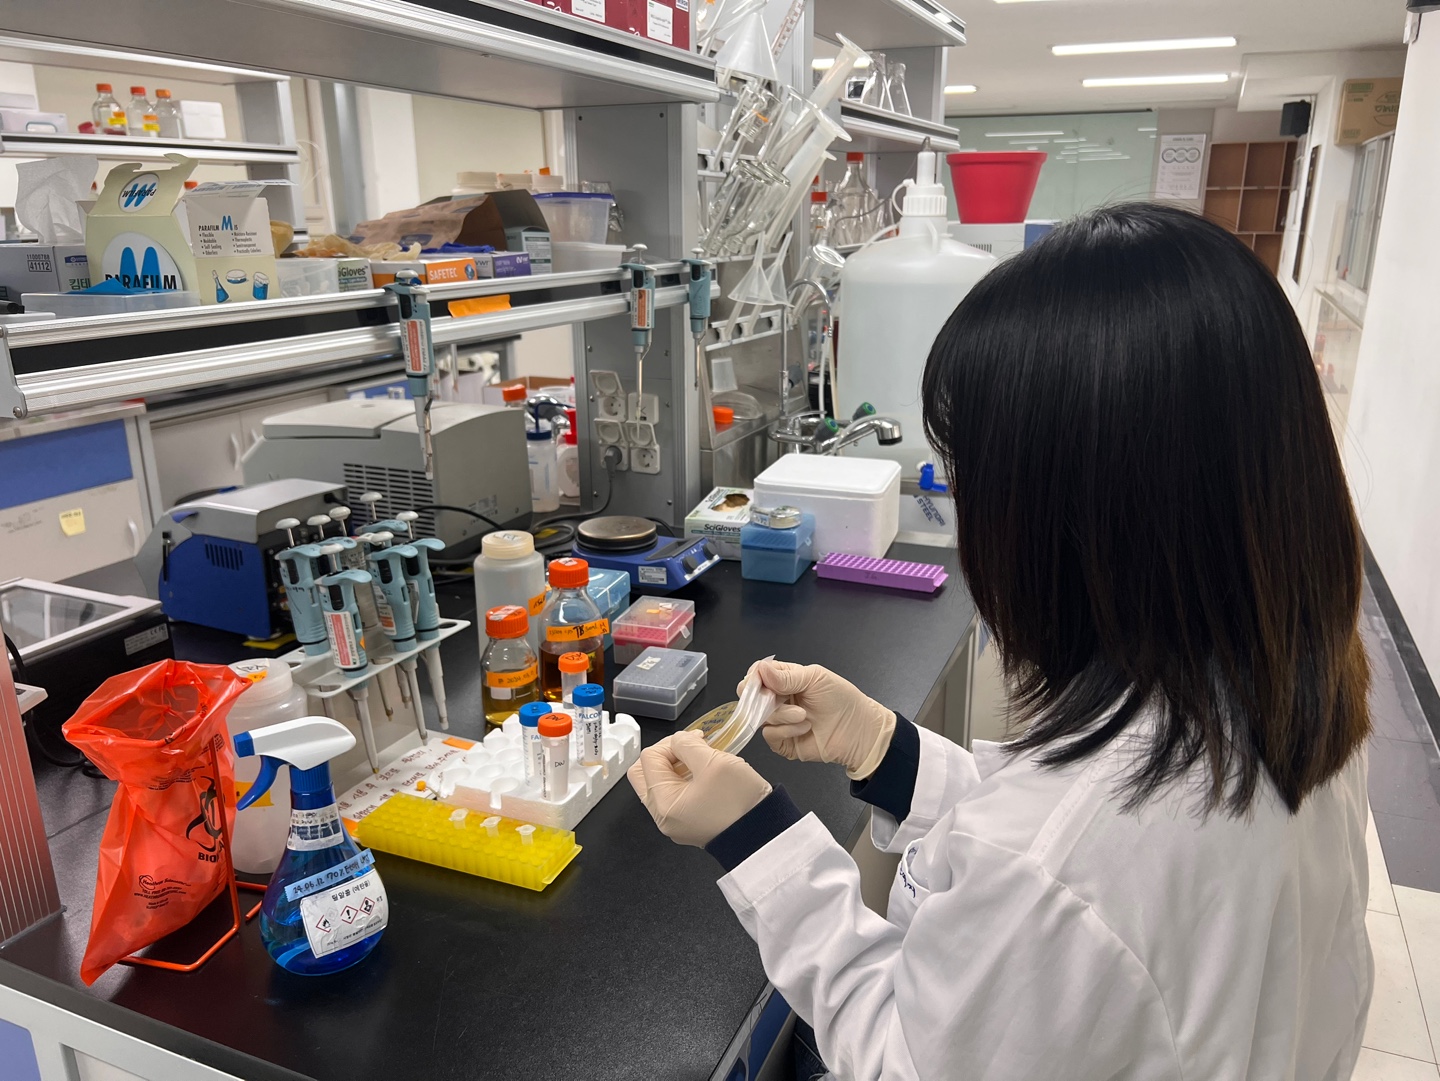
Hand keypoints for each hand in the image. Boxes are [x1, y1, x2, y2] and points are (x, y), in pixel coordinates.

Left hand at [628, 731, 772, 847]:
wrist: (764, 835)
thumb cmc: (741, 803)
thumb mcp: (714, 762)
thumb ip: (687, 745)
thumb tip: (678, 741)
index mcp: (663, 804)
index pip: (648, 759)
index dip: (671, 742)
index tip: (695, 740)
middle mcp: (664, 817)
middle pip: (645, 774)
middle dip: (666, 754)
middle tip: (689, 747)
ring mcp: (676, 822)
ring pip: (661, 784)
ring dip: (678, 766)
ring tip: (704, 759)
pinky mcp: (689, 823)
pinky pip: (677, 795)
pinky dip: (686, 780)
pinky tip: (707, 774)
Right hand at [746, 660, 896, 779]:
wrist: (858, 732)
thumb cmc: (843, 700)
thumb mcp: (815, 679)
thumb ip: (786, 676)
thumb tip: (760, 670)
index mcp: (787, 679)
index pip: (759, 674)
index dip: (754, 677)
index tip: (758, 681)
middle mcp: (780, 699)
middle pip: (753, 696)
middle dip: (761, 698)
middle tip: (777, 698)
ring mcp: (780, 720)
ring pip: (760, 716)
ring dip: (782, 715)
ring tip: (803, 715)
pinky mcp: (782, 741)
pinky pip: (769, 734)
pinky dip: (785, 730)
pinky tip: (804, 727)